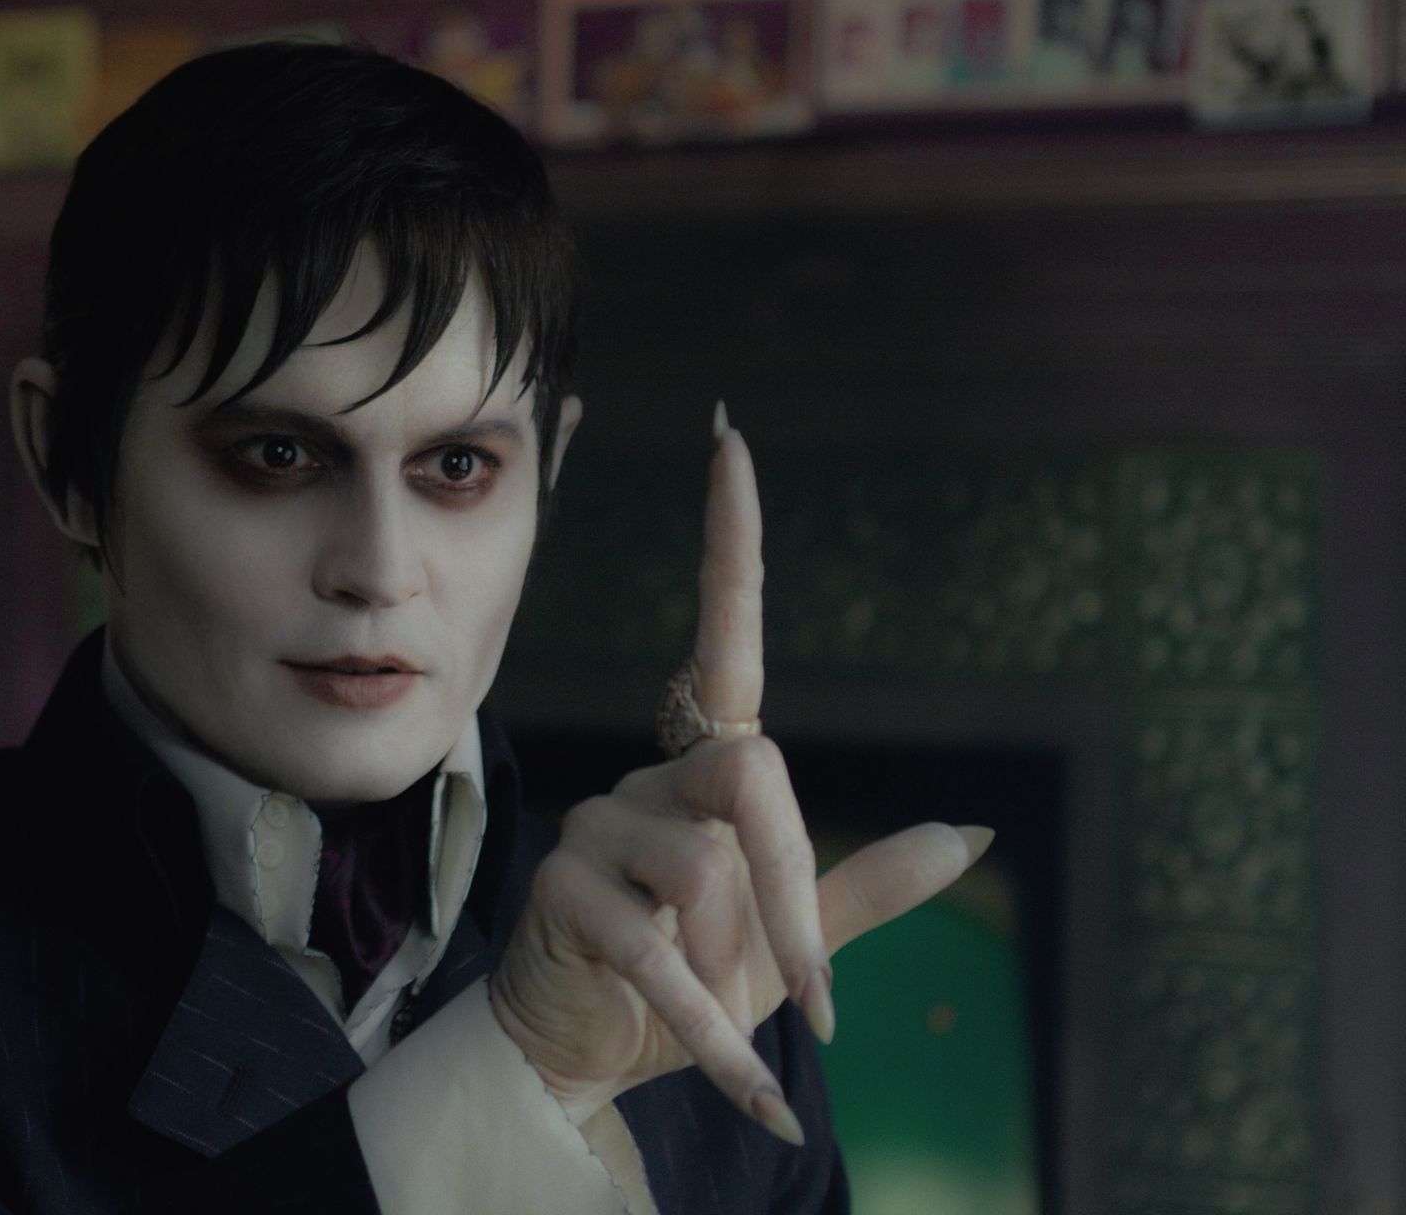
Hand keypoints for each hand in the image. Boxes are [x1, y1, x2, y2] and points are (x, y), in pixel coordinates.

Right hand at [489, 401, 991, 1143]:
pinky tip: (752, 1095)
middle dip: (794, 889)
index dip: (733, 545)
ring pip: (709, 869)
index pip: (726, 639)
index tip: (732, 440)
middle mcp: (649, 782)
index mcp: (708, 774)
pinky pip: (662, 953)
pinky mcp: (563, 893)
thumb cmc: (690, 984)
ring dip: (746, 974)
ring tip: (737, 1028)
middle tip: (819, 995)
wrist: (591, 1056)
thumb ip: (864, 887)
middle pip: (752, 772)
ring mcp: (599, 830)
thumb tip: (973, 831)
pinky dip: (719, 1038)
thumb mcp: (790, 942)